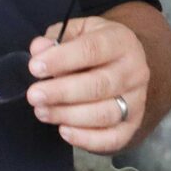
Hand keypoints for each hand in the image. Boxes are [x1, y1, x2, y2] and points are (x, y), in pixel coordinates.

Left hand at [25, 15, 150, 152]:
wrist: (125, 64)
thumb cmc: (97, 47)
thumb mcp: (79, 32)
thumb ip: (58, 38)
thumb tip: (38, 49)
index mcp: (121, 41)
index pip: (92, 49)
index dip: (61, 59)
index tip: (35, 67)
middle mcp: (134, 71)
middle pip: (99, 85)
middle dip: (62, 92)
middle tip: (34, 95)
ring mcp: (136, 100)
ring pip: (104, 114)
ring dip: (68, 115)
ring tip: (42, 111)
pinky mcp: (132, 125)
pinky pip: (112, 138)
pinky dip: (86, 139)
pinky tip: (64, 130)